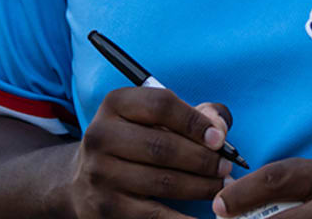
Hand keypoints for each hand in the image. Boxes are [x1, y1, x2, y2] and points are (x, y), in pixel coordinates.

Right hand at [67, 87, 233, 217]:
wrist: (86, 182)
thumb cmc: (133, 146)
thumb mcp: (151, 121)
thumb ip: (191, 116)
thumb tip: (219, 130)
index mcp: (115, 104)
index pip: (160, 105)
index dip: (195, 121)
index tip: (218, 139)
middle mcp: (101, 136)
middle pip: (163, 146)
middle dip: (203, 159)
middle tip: (225, 168)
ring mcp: (101, 173)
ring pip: (164, 182)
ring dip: (201, 187)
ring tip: (220, 188)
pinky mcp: (107, 207)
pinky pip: (156, 216)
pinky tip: (203, 218)